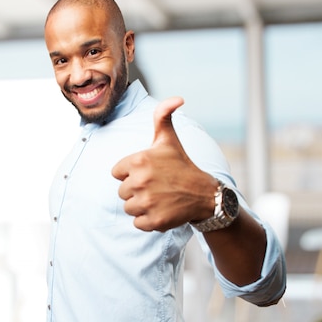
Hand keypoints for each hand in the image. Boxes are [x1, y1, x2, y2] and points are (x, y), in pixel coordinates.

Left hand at [112, 97, 216, 231]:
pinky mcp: (154, 220)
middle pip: (122, 192)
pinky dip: (148, 220)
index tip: (149, 172)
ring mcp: (147, 202)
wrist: (204, 194)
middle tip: (157, 186)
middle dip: (136, 190)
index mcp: (139, 160)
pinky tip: (162, 209)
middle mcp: (140, 181)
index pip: (117, 173)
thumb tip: (178, 98)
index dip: (131, 173)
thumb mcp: (169, 139)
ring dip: (141, 206)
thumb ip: (163, 115)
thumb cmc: (181, 164)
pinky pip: (137, 223)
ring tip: (159, 198)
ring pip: (128, 208)